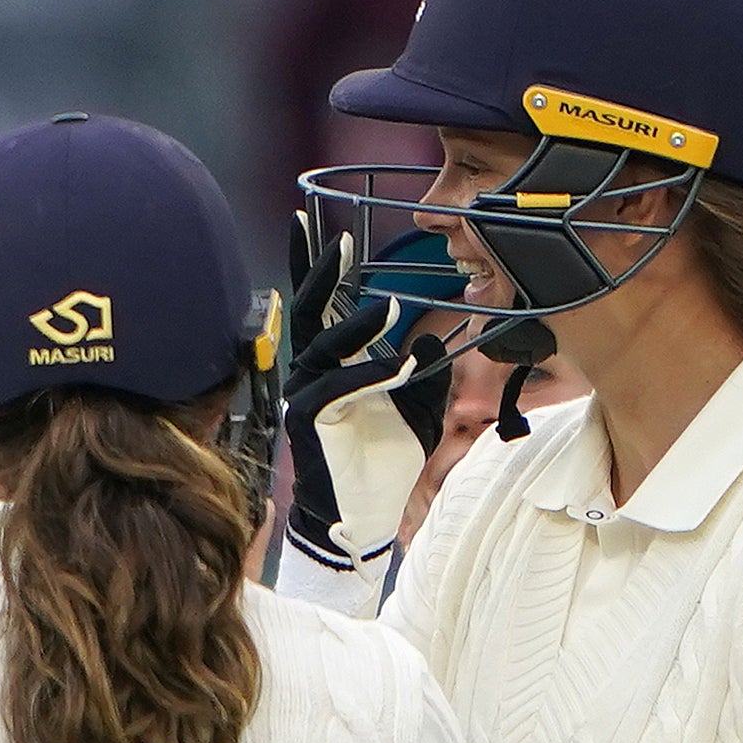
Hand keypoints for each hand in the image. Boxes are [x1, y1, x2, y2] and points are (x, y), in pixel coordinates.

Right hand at [282, 215, 451, 572]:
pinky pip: (339, 387)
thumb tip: (434, 341)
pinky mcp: (312, 421)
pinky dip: (371, 373)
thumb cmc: (385, 464)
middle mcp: (313, 374)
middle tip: (334, 240)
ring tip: (389, 308)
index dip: (317, 269)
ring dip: (356, 325)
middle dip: (318, 274)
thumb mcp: (421, 411)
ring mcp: (308, 396)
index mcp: (335, 365)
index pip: (323, 308)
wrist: (364, 516)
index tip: (319, 226)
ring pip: (324, 346)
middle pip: (308, 312)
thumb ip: (427, 375)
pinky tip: (401, 365)